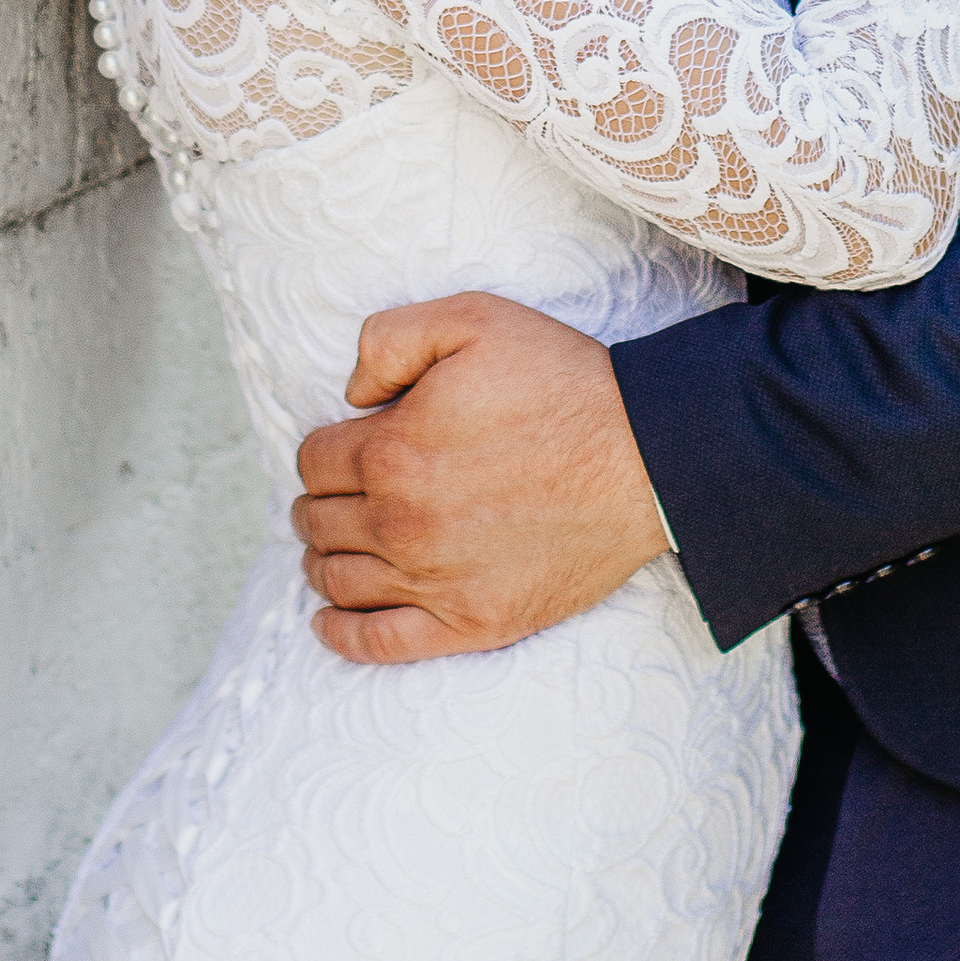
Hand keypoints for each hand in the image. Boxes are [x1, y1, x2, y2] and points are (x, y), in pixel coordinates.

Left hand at [291, 292, 669, 665]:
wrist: (646, 457)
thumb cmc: (561, 382)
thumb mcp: (471, 318)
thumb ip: (387, 340)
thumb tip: (350, 395)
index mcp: (392, 451)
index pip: (313, 461)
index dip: (325, 449)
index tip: (347, 447)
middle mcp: (402, 524)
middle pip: (318, 522)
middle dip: (321, 503)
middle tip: (341, 494)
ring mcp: (436, 581)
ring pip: (338, 580)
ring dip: (325, 560)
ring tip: (334, 547)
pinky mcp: (472, 623)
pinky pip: (377, 643)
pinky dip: (341, 633)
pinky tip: (329, 619)